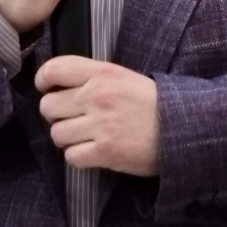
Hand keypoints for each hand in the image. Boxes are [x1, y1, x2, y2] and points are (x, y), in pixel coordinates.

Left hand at [36, 56, 159, 176]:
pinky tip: (92, 151)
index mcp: (102, 73)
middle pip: (48, 106)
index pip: (54, 69)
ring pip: (57, 133)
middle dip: (55, 114)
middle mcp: (97, 96)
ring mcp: (100, 125)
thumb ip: (94, 77)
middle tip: (70, 118)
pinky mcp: (105, 152)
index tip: (47, 88)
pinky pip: (71, 156)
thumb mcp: (124, 77)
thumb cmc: (153, 102)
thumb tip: (60, 86)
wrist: (182, 128)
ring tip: (83, 137)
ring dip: (66, 138)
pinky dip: (78, 157)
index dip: (43, 80)